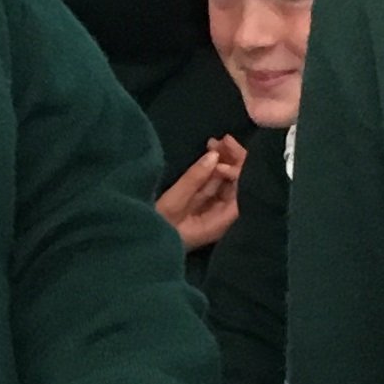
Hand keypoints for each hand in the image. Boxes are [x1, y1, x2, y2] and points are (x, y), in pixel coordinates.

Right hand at [154, 136, 248, 251]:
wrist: (141, 245)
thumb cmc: (156, 230)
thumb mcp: (172, 204)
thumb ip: (194, 178)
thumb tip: (214, 155)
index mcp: (220, 223)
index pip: (242, 193)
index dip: (239, 170)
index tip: (224, 153)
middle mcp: (221, 217)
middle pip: (237, 186)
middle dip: (233, 161)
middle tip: (225, 138)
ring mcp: (212, 210)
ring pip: (225, 182)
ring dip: (223, 161)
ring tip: (215, 140)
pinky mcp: (201, 205)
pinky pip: (213, 184)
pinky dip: (212, 168)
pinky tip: (210, 151)